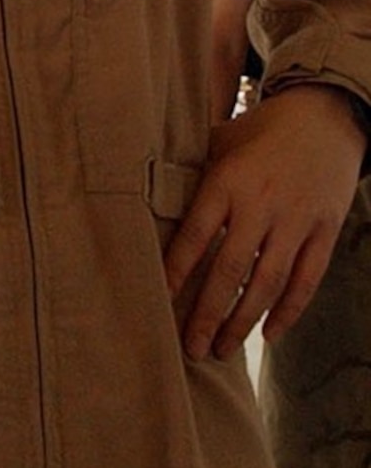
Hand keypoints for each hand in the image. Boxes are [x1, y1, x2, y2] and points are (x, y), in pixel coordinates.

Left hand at [164, 84, 366, 359]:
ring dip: (244, 321)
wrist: (323, 118)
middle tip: (190, 347)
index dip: (176, 272)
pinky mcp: (325, 231)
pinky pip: (308, 279)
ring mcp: (296, 220)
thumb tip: (143, 195)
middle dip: (208, 313)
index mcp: (227, 182)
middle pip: (230, 270)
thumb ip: (189, 171)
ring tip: (223, 349)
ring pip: (269, 282)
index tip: (159, 303)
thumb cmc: (258, 131)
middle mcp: (261, 204)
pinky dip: (289, 310)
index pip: (195, 236)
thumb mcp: (218, 142)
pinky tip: (269, 333)